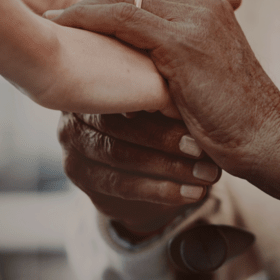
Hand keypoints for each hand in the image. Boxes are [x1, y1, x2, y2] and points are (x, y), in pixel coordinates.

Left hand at [47, 0, 279, 217]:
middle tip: (64, 16)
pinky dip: (90, 19)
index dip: (117, 2)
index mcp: (215, 11)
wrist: (267, 142)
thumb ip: (188, 60)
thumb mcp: (212, 79)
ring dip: (86, 8)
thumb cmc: (239, 122)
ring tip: (56, 21)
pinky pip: (123, 19)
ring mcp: (196, 21)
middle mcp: (207, 6)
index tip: (86, 15)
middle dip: (98, 2)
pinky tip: (64, 28)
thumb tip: (157, 70)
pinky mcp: (182, 43)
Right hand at [58, 111, 221, 235]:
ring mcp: (73, 152)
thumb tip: (198, 107)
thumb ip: (170, 99)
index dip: (160, 115)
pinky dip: (162, 191)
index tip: (198, 130)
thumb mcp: (164, 103)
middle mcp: (73, 117)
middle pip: (118, 131)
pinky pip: (122, 188)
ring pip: (121, 160)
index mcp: (93, 86)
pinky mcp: (83, 182)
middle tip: (204, 154)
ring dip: (169, 171)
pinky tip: (192, 193)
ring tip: (206, 177)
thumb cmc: (159, 117)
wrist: (144, 162)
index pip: (122, 98)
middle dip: (167, 143)